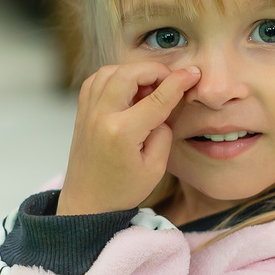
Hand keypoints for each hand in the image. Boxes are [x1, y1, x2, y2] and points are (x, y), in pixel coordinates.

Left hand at [58, 62, 200, 214]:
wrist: (87, 204)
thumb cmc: (122, 190)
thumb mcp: (155, 168)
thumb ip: (163, 133)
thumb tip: (162, 108)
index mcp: (123, 133)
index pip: (157, 98)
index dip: (178, 82)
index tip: (193, 74)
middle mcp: (101, 117)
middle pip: (129, 74)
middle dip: (154, 71)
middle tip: (169, 81)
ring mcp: (88, 113)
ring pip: (109, 72)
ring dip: (133, 72)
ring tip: (148, 88)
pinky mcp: (81, 114)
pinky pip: (95, 81)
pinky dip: (114, 77)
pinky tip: (127, 90)